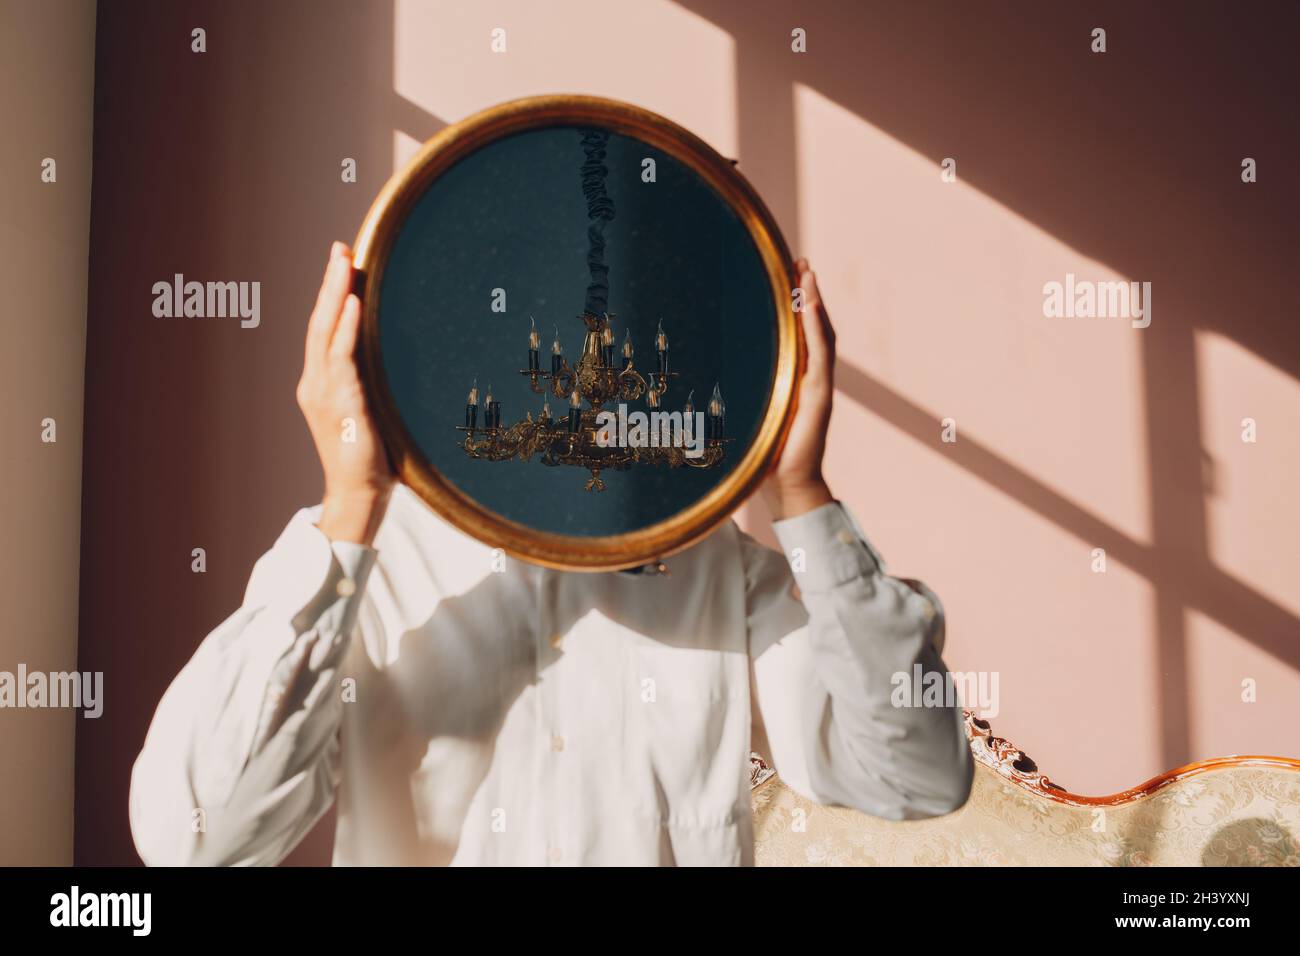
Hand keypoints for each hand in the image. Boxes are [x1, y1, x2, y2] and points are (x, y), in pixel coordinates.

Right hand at [296, 241, 394, 543]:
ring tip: (345, 263)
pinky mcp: (342, 406)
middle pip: (319, 323)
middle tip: (339, 248)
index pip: (324, 330)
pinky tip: (352, 306)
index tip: (342, 262)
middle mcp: (316, 384)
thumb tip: (393, 357)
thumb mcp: (372, 410)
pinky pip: (342, 360)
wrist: (360, 495)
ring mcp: (324, 395)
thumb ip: (372, 383)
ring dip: (335, 295)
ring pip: (326, 334)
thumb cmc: (370, 457)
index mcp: (321, 385)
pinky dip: (346, 330)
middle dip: (329, 283)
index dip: (331, 295)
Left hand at [762, 258, 835, 520]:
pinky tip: (810, 307)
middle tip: (800, 263)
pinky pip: (820, 356)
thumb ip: (740, 394)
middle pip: (817, 328)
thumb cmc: (764, 456)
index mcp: (797, 381)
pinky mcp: (819, 397)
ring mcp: (819, 387)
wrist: (787, 486)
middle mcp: (812, 379)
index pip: (803, 335)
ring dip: (815, 304)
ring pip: (822, 336)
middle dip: (810, 294)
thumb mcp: (749, 415)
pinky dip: (817, 330)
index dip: (801, 306)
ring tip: (807, 275)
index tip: (791, 276)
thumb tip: (701, 379)